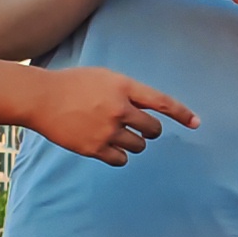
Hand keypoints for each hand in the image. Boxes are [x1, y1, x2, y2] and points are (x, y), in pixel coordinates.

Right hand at [21, 62, 197, 165]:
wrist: (41, 98)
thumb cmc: (74, 85)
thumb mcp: (104, 77)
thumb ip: (128, 91)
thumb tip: (150, 109)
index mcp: (123, 87)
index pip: (162, 102)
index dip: (182, 113)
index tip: (196, 123)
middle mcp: (118, 108)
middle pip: (152, 129)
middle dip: (150, 130)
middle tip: (138, 126)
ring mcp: (107, 130)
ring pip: (138, 146)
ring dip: (134, 142)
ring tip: (115, 133)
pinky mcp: (94, 147)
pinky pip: (121, 159)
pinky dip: (120, 155)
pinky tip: (108, 146)